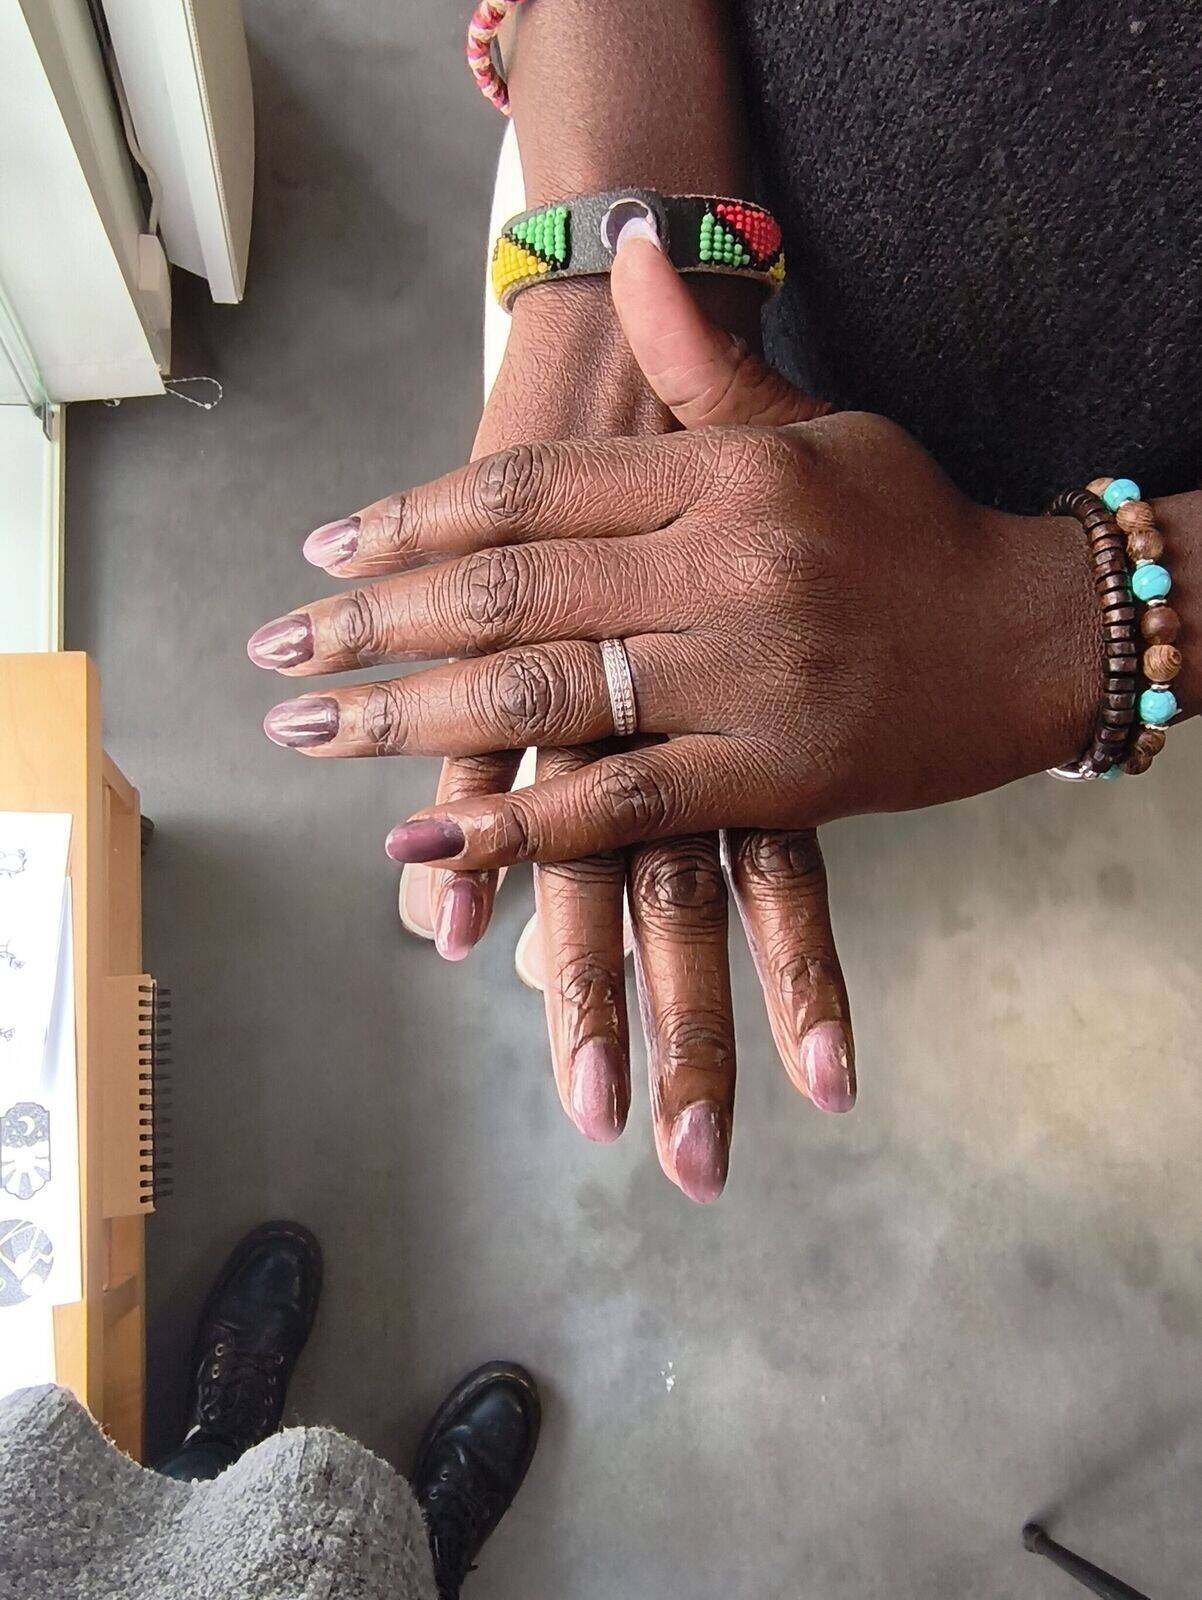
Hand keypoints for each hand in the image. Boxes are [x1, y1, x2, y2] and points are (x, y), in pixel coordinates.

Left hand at [251, 254, 927, 1195]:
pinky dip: (518, 833)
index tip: (327, 548)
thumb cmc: (913, 526)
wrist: (1034, 636)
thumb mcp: (814, 424)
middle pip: (510, 591)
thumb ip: (705, 358)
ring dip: (413, 721)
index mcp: (722, 472)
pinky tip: (427, 843)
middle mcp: (722, 567)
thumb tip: (629, 249)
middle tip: (280, 654)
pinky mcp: (768, 778)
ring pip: (547, 696)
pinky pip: (620, 806)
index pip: (531, 488)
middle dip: (376, 624)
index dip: (416, 518)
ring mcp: (744, 678)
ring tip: (314, 733)